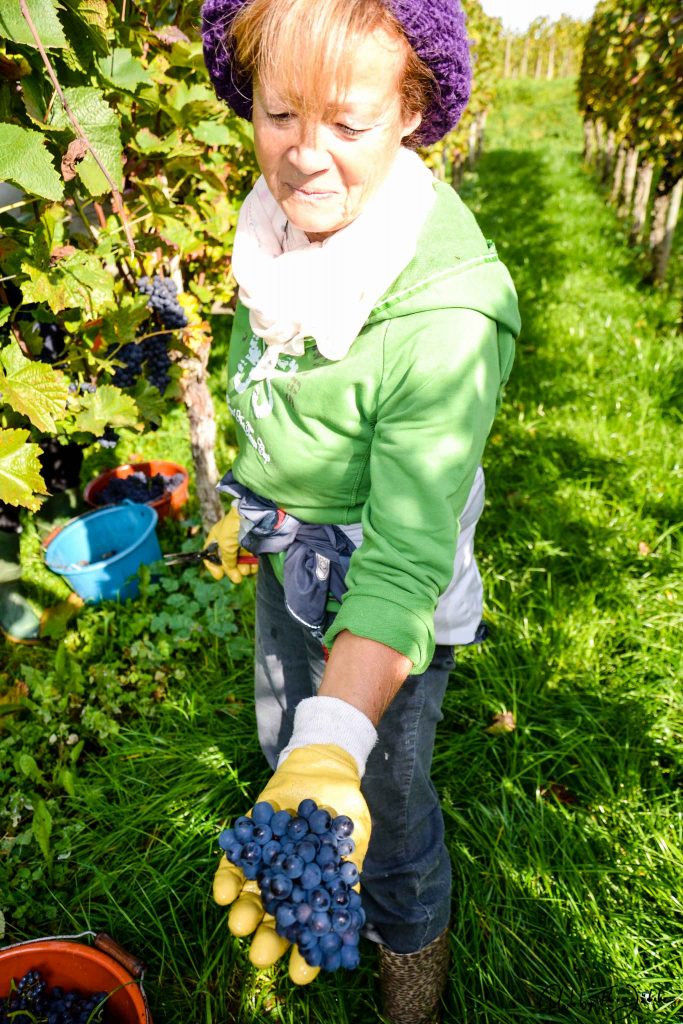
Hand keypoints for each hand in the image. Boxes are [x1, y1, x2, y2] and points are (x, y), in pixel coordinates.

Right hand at [203, 506, 257, 583]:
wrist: (253, 516)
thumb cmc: (234, 527)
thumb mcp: (224, 544)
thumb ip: (226, 559)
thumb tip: (229, 568)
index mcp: (217, 538)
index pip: (210, 555)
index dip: (213, 566)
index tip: (219, 575)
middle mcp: (228, 541)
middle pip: (227, 561)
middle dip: (232, 571)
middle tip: (237, 578)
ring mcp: (241, 543)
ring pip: (240, 562)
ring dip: (243, 569)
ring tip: (246, 570)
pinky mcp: (253, 545)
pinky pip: (251, 559)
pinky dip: (252, 565)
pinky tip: (253, 566)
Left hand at [213, 744, 371, 983]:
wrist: (322, 768)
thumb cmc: (343, 806)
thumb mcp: (353, 832)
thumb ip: (347, 861)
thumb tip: (345, 892)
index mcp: (315, 893)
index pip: (310, 931)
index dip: (305, 954)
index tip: (300, 975)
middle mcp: (288, 886)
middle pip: (274, 921)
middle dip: (266, 940)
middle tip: (259, 956)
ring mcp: (266, 865)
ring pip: (250, 898)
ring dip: (243, 914)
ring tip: (238, 926)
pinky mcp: (248, 842)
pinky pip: (233, 865)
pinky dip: (227, 880)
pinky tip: (223, 894)